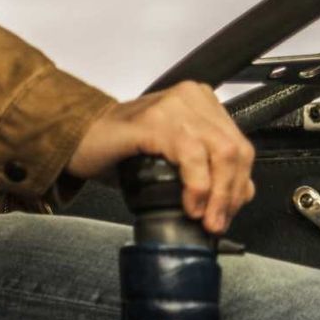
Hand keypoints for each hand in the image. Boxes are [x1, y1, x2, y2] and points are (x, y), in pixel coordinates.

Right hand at [65, 82, 255, 233]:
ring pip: (221, 151)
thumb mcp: (173, 158)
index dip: (239, 184)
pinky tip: (190, 204)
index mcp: (202, 102)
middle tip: (217, 222)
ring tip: (205, 218)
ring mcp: (174, 106)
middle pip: (235, 149)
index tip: (227, 212)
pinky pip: (190, 154)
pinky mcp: (155, 120)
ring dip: (217, 193)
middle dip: (231, 193)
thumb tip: (239, 194)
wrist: (79, 140)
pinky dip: (196, 183)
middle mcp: (192, 98)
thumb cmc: (123, 149)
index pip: (240, 145)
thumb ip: (206, 167)